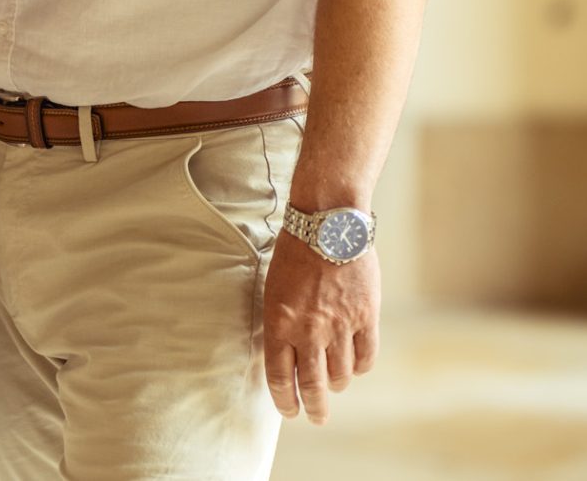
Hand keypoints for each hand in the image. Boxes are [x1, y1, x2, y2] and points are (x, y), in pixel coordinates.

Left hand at [262, 229, 379, 424]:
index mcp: (280, 322)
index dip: (284, 399)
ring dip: (335, 384)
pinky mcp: (366, 318)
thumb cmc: (294, 253)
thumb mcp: (274, 288)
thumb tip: (286, 357)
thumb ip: (281, 323)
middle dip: (313, 407)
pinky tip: (353, 366)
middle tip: (315, 417)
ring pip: (340, 375)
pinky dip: (359, 368)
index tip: (289, 411)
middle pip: (312, 385)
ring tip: (332, 384)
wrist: (327, 224)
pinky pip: (365, 358)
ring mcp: (340, 326)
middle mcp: (309, 330)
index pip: (279, 376)